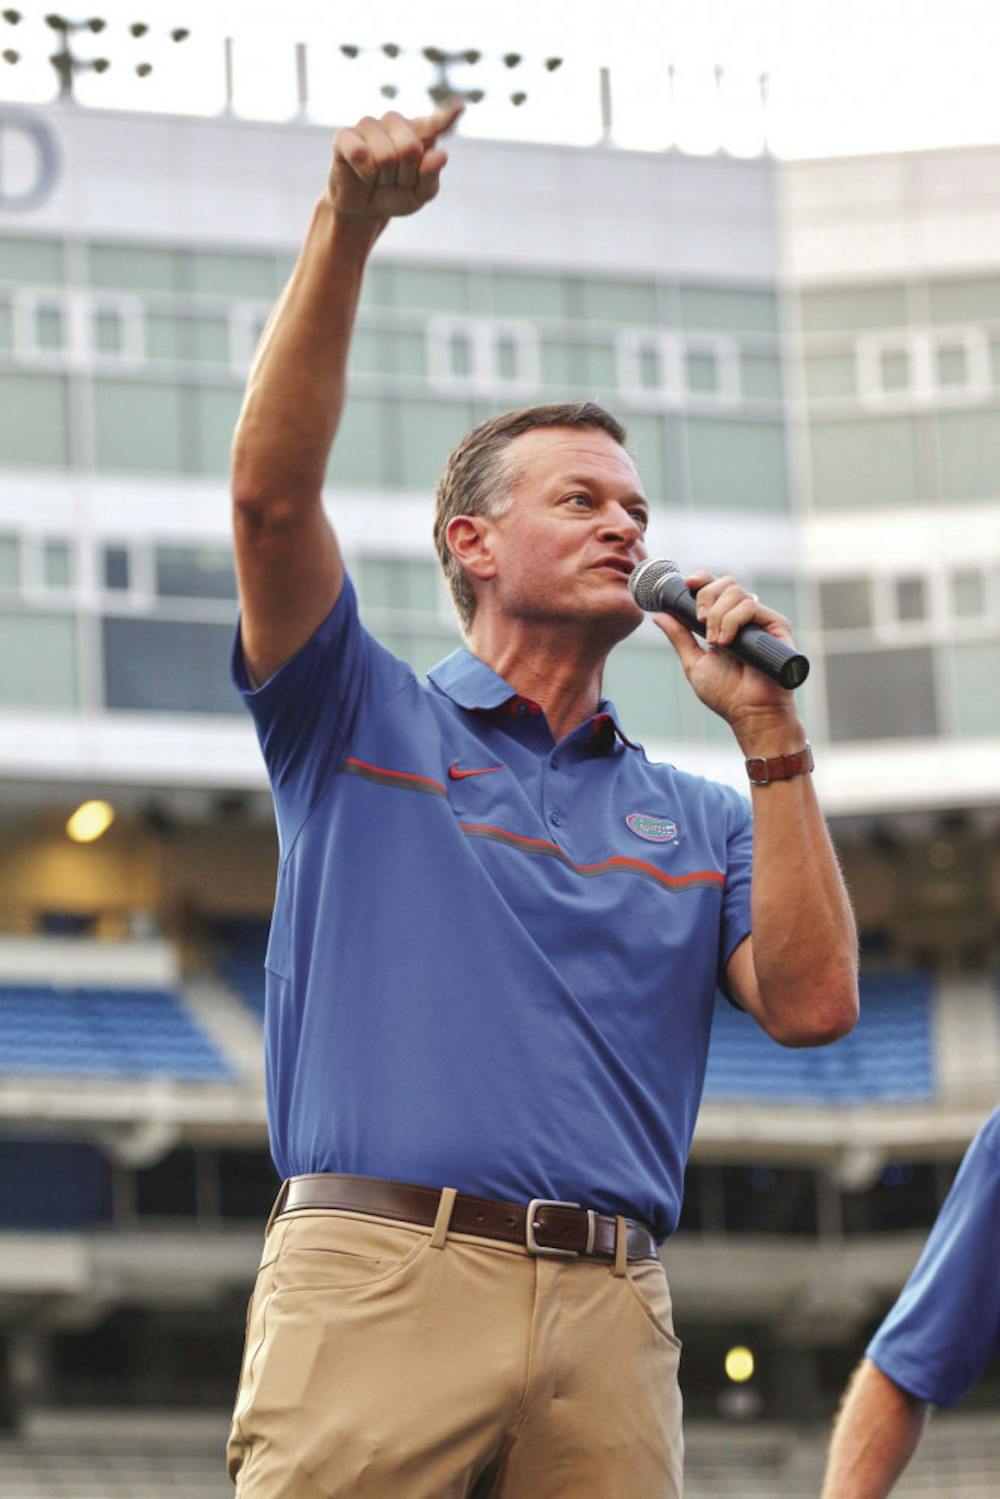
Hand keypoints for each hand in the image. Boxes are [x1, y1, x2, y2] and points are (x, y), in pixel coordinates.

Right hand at [327, 100, 463, 222]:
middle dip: (404, 176)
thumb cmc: (395, 195)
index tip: (460, 108)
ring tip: (379, 178)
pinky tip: (363, 174)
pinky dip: (365, 174)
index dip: (447, 116)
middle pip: (410, 148)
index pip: (437, 123)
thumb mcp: (419, 195)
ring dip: (384, 179)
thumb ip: (432, 177)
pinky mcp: (345, 135)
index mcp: (420, 132)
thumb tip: (440, 155)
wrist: (362, 209)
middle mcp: (396, 122)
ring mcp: (370, 125)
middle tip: (396, 180)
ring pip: (385, 157)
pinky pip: (360, 153)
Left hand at [653, 571, 802, 750]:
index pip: (716, 587)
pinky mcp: (777, 626)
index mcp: (726, 622)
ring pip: (737, 592)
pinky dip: (732, 620)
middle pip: (726, 583)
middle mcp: (745, 618)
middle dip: (706, 597)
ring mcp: (761, 621)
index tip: (687, 583)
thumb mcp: (694, 662)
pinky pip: (751, 607)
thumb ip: (679, 637)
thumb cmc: (726, 695)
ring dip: (717, 615)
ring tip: (715, 642)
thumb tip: (659, 615)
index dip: (702, 579)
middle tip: (699, 622)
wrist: (750, 714)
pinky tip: (727, 642)